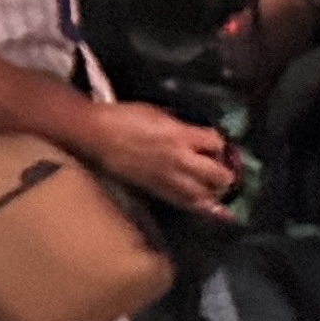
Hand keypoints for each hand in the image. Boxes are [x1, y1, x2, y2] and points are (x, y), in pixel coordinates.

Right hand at [82, 101, 234, 213]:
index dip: (218, 143)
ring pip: (207, 195)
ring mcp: (170, 179)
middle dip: (224, 172)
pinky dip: (200, 206)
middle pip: (220, 175)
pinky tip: (209, 207)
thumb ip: (181, 127)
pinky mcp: (158, 191)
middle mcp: (181, 161)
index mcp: (180, 136)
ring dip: (214, 190)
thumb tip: (196, 135)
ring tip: (211, 185)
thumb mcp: (158, 113)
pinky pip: (186, 204)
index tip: (213, 143)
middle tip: (218, 167)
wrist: (95, 135)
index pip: (216, 143)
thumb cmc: (124, 117)